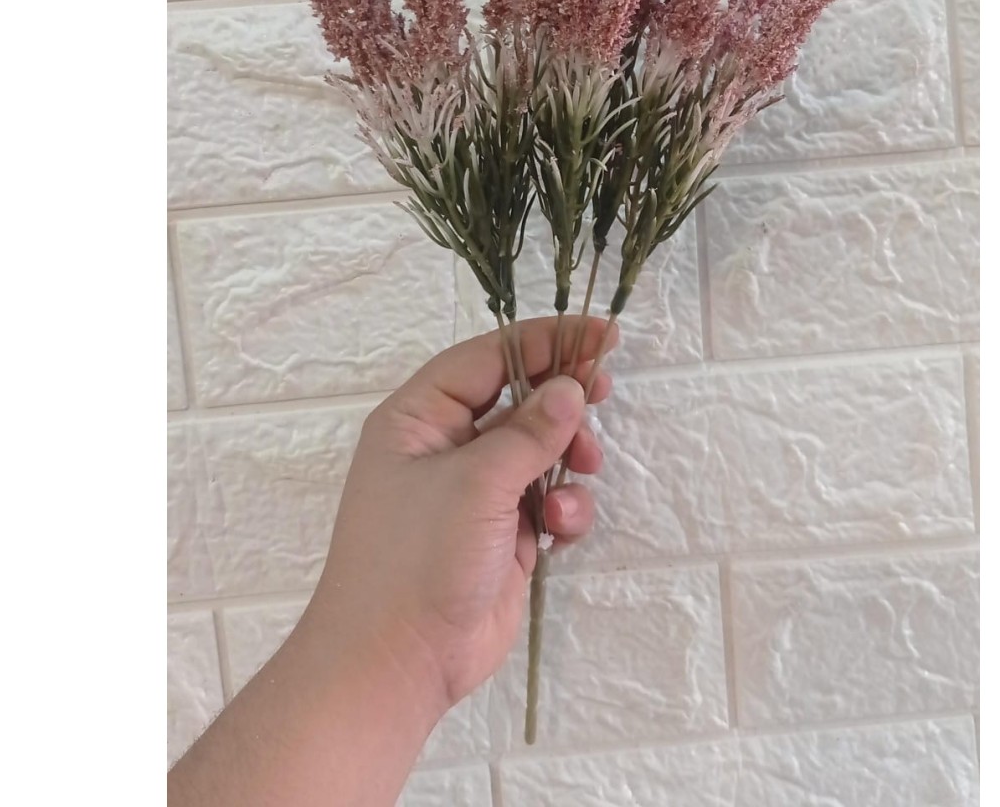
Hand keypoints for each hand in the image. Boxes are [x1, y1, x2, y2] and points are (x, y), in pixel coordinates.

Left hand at [298, 315, 617, 716]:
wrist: (396, 665)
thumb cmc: (416, 559)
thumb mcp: (475, 483)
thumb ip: (529, 432)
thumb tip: (571, 389)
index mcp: (420, 417)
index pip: (489, 358)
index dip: (545, 341)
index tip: (600, 334)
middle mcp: (447, 447)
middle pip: (519, 400)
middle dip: (562, 400)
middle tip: (604, 389)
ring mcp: (476, 493)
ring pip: (541, 451)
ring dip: (568, 459)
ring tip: (582, 469)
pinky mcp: (502, 535)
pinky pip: (547, 501)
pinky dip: (564, 508)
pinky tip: (559, 528)